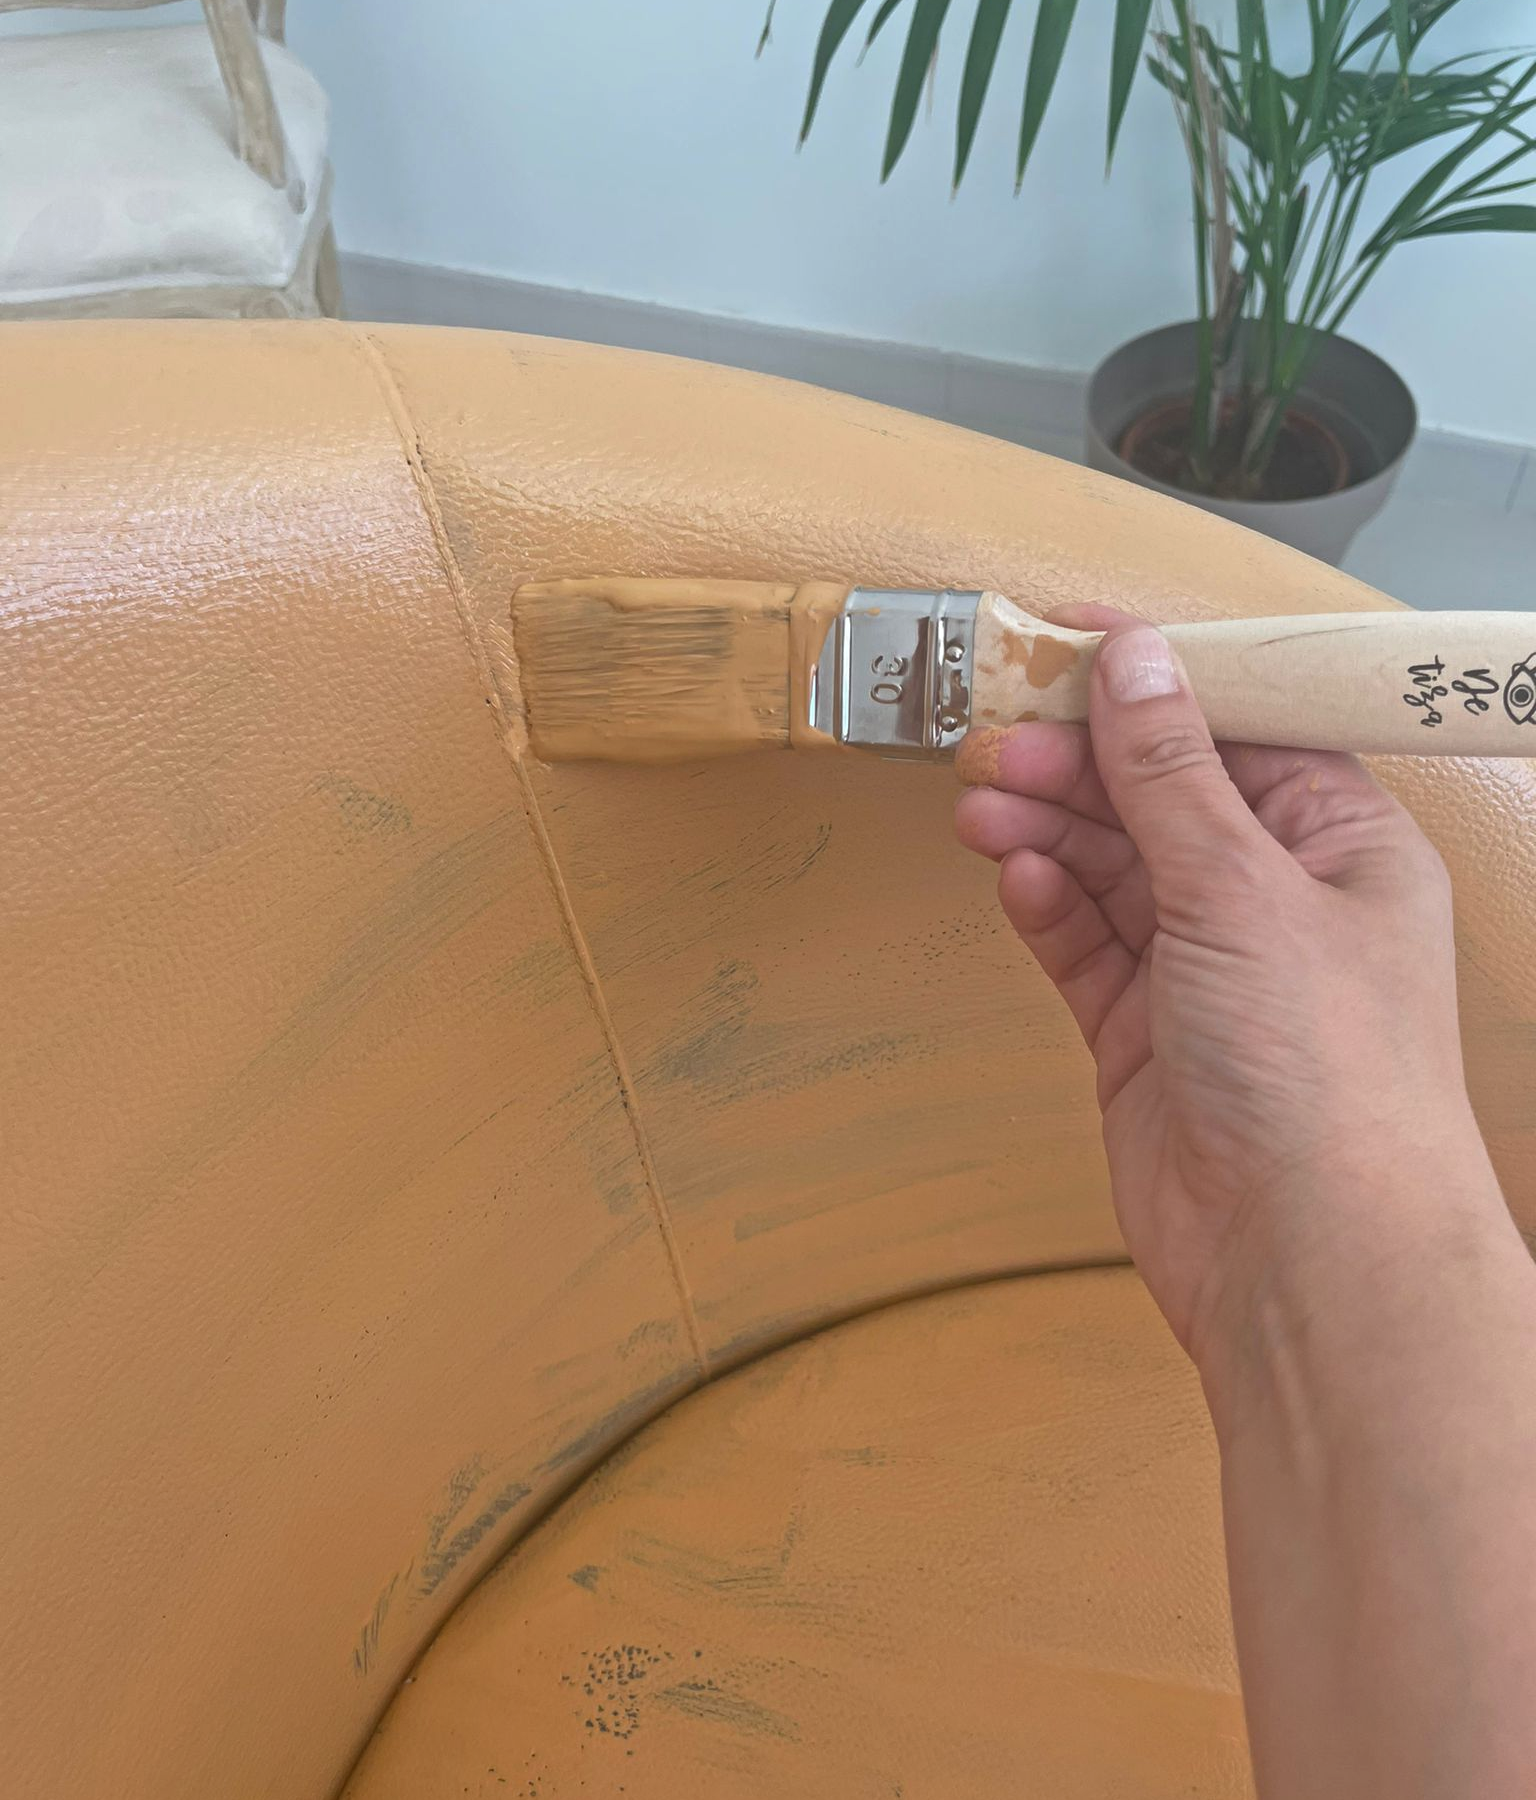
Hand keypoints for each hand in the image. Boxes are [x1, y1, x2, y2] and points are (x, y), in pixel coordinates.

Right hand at [955, 604, 1490, 1373]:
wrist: (1304, 1260)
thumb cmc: (1326, 1075)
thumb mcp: (1243, 888)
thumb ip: (1171, 773)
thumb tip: (1138, 659)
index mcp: (1342, 846)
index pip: (1240, 729)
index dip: (1157, 679)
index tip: (1068, 635)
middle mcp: (1278, 901)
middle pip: (1161, 796)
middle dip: (1079, 761)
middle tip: (995, 731)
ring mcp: (1208, 971)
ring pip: (1112, 869)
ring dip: (1049, 828)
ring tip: (981, 801)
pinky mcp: (1146, 1034)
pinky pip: (1086, 946)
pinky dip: (1049, 906)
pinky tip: (1016, 874)